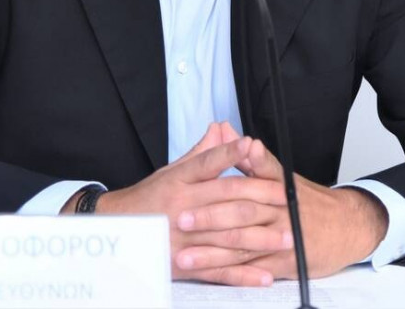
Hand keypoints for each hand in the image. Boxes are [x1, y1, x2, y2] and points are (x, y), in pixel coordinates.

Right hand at [94, 123, 291, 285]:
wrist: (117, 233)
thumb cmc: (149, 198)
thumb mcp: (171, 171)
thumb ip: (200, 153)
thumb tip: (220, 128)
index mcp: (178, 180)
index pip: (207, 163)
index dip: (230, 154)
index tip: (253, 146)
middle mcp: (182, 206)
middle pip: (225, 198)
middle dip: (260, 197)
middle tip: (287, 197)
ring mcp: (183, 237)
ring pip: (227, 236)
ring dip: (261, 236)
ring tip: (287, 236)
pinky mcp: (184, 264)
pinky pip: (219, 270)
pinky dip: (244, 274)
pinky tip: (265, 274)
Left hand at [177, 129, 388, 278]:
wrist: (347, 227)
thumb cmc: (307, 200)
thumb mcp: (281, 175)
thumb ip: (250, 157)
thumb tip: (224, 130)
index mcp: (274, 186)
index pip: (243, 182)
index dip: (216, 186)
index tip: (190, 189)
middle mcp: (278, 210)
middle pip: (241, 214)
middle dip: (209, 219)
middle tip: (180, 222)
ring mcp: (282, 238)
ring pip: (243, 246)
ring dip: (212, 254)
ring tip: (184, 257)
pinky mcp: (286, 264)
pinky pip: (255, 271)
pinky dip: (234, 276)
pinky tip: (212, 278)